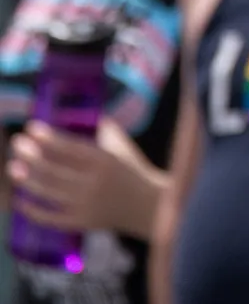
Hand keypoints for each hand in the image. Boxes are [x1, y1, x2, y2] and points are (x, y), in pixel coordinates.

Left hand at [8, 119, 165, 239]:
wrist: (147, 205)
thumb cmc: (133, 170)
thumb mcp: (122, 146)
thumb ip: (103, 130)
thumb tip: (81, 113)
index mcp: (105, 160)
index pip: (69, 147)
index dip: (48, 138)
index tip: (31, 128)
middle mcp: (93, 182)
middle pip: (53, 169)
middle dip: (31, 155)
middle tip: (16, 144)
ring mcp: (85, 205)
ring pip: (48, 192)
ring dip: (28, 179)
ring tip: (13, 167)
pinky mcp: (80, 222)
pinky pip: (50, 218)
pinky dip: (32, 210)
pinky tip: (20, 200)